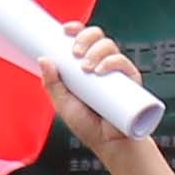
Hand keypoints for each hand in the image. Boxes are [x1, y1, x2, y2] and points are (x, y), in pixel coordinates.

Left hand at [42, 22, 151, 144]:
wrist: (108, 144)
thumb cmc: (87, 125)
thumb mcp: (63, 104)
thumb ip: (52, 84)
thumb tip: (44, 59)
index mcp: (85, 66)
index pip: (82, 40)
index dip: (76, 30)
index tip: (65, 30)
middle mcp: (102, 65)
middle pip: (97, 37)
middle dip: (85, 38)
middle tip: (75, 53)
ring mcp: (117, 72)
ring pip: (110, 46)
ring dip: (97, 50)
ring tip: (86, 68)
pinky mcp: (131, 81)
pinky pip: (124, 63)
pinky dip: (113, 62)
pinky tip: (101, 70)